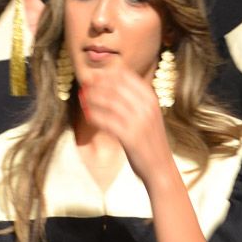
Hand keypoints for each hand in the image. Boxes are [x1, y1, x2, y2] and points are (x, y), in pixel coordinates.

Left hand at [77, 68, 174, 186]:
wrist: (160, 167)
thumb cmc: (149, 140)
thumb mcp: (147, 115)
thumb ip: (134, 100)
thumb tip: (110, 84)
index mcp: (151, 99)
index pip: (127, 76)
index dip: (107, 74)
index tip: (94, 75)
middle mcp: (147, 107)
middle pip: (116, 86)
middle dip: (97, 85)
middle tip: (84, 87)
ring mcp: (140, 121)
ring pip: (110, 102)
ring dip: (92, 99)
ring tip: (82, 98)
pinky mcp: (131, 136)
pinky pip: (107, 121)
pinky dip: (95, 117)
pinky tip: (87, 116)